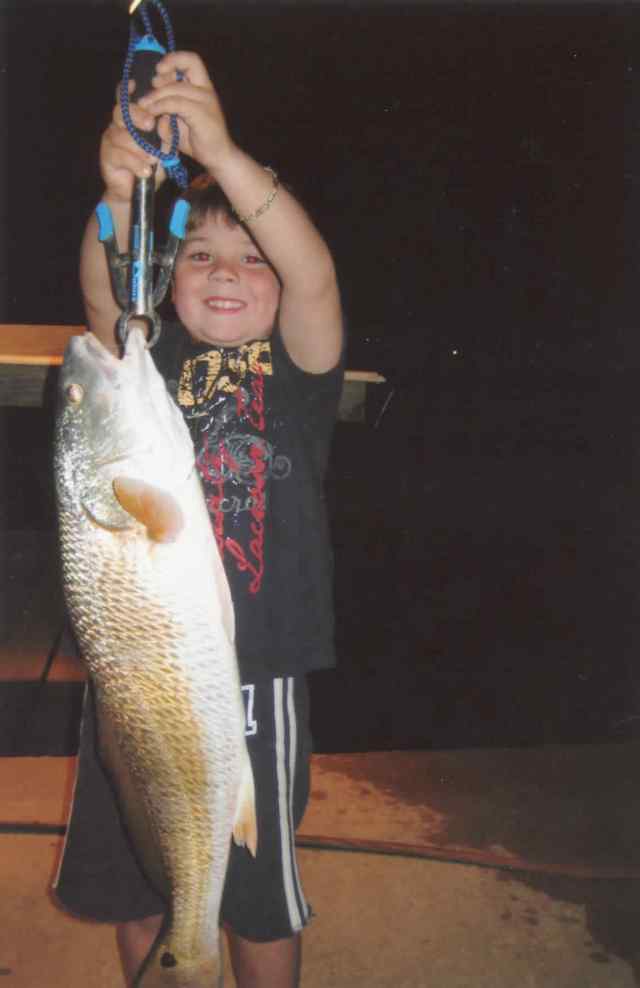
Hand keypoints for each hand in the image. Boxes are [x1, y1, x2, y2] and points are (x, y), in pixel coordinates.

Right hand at [100, 83, 166, 203]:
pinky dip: (135, 163)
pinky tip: (145, 171)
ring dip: (139, 147)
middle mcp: (117, 126)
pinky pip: (119, 155)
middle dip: (136, 115)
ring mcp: (110, 140)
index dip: (127, 90)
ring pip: (121, 135)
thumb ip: (165, 135)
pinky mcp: (106, 156)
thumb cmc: (149, 166)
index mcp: (131, 120)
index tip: (135, 84)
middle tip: (150, 124)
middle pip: (121, 112)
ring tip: (152, 160)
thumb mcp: (162, 150)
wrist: (135, 193)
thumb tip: (166, 119)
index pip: (125, 99)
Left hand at [137, 51, 235, 173]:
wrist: (219, 158)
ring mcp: (206, 100)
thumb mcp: (177, 122)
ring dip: (156, 94)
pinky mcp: (202, 113)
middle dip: (164, 73)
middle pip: (188, 63)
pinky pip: (176, 103)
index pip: (191, 60)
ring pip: (176, 86)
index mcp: (202, 87)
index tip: (159, 70)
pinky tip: (153, 113)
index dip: (174, 59)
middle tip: (150, 88)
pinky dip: (160, 106)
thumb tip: (148, 104)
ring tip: (144, 105)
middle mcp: (206, 90)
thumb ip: (165, 110)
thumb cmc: (198, 141)